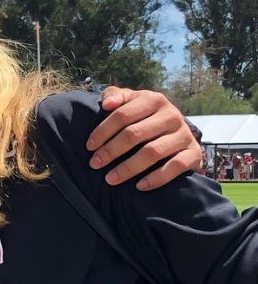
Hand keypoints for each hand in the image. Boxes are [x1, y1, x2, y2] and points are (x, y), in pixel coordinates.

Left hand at [86, 87, 200, 190]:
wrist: (178, 131)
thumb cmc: (145, 116)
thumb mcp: (132, 101)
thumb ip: (116, 96)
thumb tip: (106, 103)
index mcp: (153, 99)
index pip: (122, 115)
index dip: (103, 131)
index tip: (89, 146)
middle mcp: (171, 115)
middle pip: (134, 134)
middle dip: (111, 151)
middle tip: (94, 164)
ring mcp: (184, 135)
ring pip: (152, 152)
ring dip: (128, 168)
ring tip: (110, 179)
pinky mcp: (194, 154)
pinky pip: (175, 167)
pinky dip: (156, 178)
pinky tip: (139, 187)